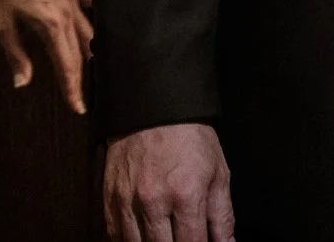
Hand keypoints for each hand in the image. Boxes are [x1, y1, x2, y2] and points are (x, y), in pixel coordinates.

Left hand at [0, 0, 93, 112]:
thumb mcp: (2, 25)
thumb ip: (16, 56)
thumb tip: (22, 82)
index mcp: (52, 24)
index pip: (67, 64)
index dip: (72, 88)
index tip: (78, 107)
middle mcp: (68, 13)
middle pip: (79, 54)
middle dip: (79, 78)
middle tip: (80, 100)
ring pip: (90, 33)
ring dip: (91, 54)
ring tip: (94, 72)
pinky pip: (92, 4)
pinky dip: (99, 17)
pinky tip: (103, 28)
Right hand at [104, 123, 234, 241]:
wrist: (154, 105)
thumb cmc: (189, 137)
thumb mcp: (218, 173)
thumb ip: (222, 216)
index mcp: (185, 195)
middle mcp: (153, 200)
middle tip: (181, 238)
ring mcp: (127, 199)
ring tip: (163, 236)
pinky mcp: (110, 194)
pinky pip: (114, 233)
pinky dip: (128, 240)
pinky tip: (142, 236)